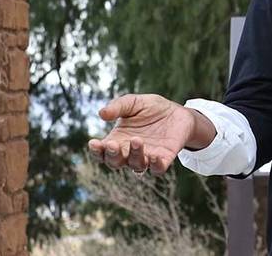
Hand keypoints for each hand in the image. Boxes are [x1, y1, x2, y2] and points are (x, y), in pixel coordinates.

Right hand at [86, 93, 209, 174]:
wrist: (177, 112)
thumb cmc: (151, 108)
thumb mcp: (134, 102)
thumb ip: (118, 107)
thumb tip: (101, 113)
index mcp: (118, 140)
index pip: (102, 152)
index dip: (96, 151)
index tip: (94, 143)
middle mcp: (129, 153)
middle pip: (115, 162)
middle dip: (112, 155)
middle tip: (112, 144)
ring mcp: (147, 157)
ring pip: (136, 166)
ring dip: (134, 155)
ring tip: (137, 140)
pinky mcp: (164, 159)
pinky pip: (157, 169)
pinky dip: (155, 165)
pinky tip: (154, 156)